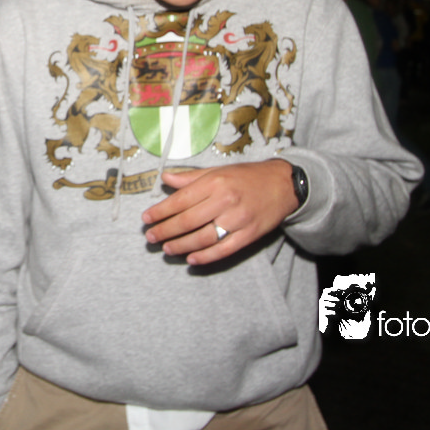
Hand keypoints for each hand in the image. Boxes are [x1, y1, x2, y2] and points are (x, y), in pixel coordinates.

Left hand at [140, 159, 296, 264]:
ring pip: (203, 238)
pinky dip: (206, 257)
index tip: (146, 219)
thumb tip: (165, 178)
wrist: (284, 184)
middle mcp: (225, 200)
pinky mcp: (249, 235)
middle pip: (188, 221)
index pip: (180, 200)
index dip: (160, 211)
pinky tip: (191, 259)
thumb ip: (190, 177)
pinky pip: (224, 249)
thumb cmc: (247, 176)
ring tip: (167, 249)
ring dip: (181, 246)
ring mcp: (238, 219)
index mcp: (215, 182)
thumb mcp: (218, 170)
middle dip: (165, 231)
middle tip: (151, 237)